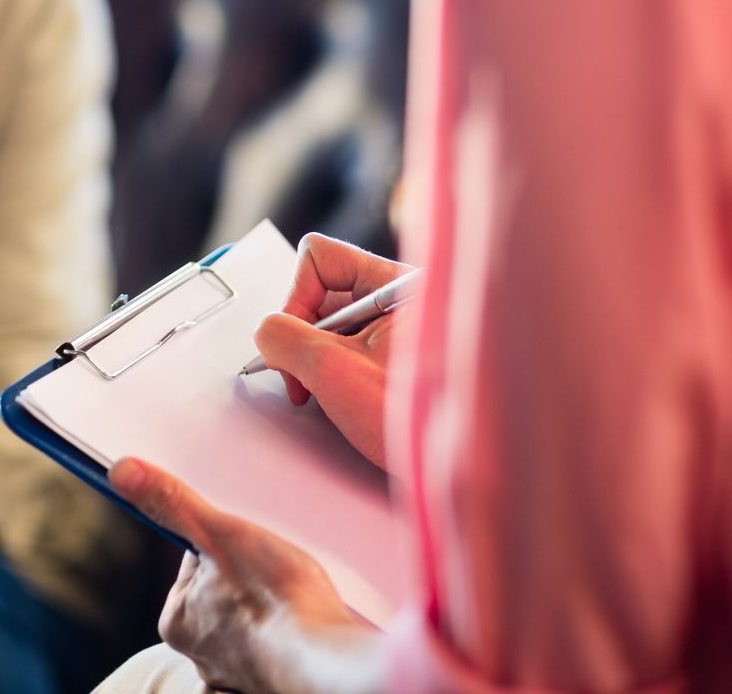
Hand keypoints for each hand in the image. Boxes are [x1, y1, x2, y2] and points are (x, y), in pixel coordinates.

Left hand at [110, 459, 383, 693]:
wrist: (329, 663)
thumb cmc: (277, 601)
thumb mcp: (218, 534)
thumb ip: (172, 502)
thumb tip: (121, 471)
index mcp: (178, 620)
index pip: (196, 562)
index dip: (227, 543)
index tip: (250, 546)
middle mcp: (200, 654)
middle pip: (224, 591)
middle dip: (249, 576)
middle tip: (275, 573)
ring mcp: (239, 672)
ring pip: (252, 620)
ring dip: (271, 608)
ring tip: (291, 602)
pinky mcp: (273, 681)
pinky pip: (275, 646)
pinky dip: (287, 635)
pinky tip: (301, 627)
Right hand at [253, 235, 411, 469]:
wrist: (463, 474)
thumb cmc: (422, 424)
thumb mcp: (334, 372)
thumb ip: (284, 339)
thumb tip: (268, 333)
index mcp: (398, 285)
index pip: (320, 258)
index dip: (295, 299)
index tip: (294, 344)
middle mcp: (403, 299)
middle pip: (323, 293)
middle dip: (302, 337)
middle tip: (303, 380)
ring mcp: (402, 330)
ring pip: (332, 325)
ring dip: (316, 361)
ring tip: (329, 396)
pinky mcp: (398, 359)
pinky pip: (349, 349)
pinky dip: (334, 374)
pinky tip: (343, 402)